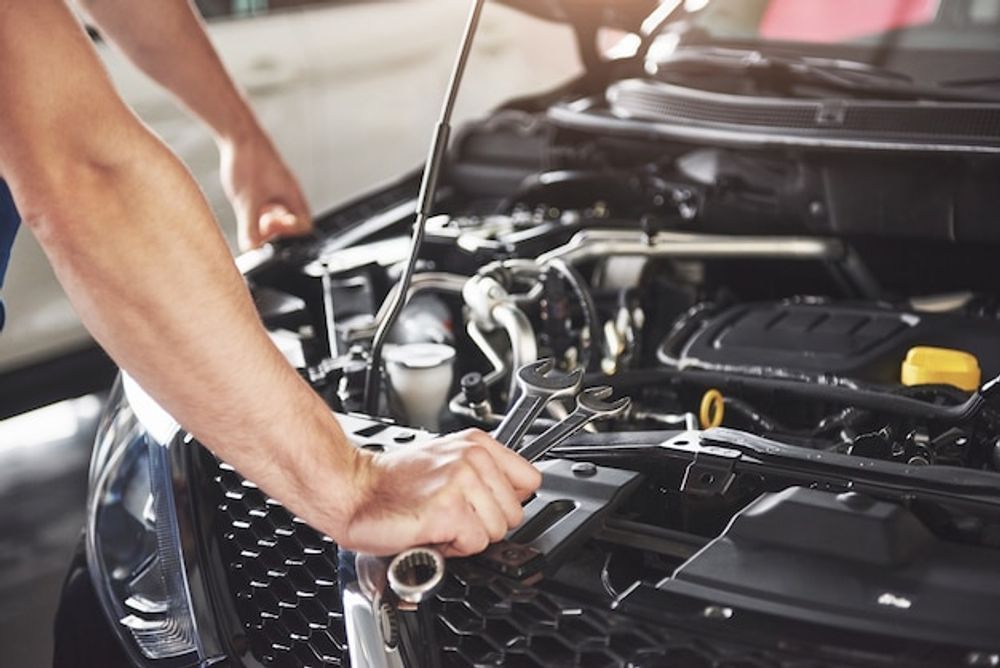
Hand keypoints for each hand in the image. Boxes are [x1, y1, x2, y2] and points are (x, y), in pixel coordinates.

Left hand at [219, 130, 311, 250]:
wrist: (237, 133)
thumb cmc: (248, 161)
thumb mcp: (246, 201)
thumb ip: (250, 228)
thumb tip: (252, 248)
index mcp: (292, 196)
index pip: (304, 226)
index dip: (288, 233)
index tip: (268, 227)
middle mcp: (288, 192)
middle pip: (292, 221)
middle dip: (274, 228)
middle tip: (256, 224)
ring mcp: (277, 187)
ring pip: (279, 212)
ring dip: (265, 218)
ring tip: (249, 212)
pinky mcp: (266, 182)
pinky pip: (268, 202)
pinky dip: (257, 207)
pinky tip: (243, 201)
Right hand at [339, 429, 541, 556]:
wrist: (352, 491)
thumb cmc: (391, 484)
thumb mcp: (446, 463)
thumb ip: (484, 474)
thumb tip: (514, 497)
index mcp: (476, 444)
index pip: (529, 480)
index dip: (505, 501)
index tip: (481, 505)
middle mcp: (472, 458)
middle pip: (515, 513)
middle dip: (484, 524)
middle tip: (451, 514)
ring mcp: (461, 482)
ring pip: (497, 531)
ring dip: (468, 537)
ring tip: (439, 522)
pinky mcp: (448, 509)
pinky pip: (476, 544)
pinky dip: (453, 548)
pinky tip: (432, 532)